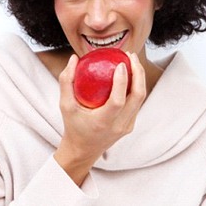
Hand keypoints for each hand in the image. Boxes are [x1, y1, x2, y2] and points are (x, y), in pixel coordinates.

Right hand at [54, 52, 145, 185]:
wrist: (83, 150)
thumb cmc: (73, 125)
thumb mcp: (65, 105)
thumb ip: (66, 81)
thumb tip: (74, 58)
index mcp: (103, 122)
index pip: (118, 101)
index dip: (122, 82)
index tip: (121, 64)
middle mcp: (119, 126)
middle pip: (138, 97)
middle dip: (138, 73)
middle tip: (130, 56)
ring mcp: (127, 126)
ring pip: (141, 98)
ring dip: (140, 77)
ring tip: (133, 60)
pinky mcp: (130, 124)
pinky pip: (137, 102)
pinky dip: (136, 86)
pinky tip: (131, 73)